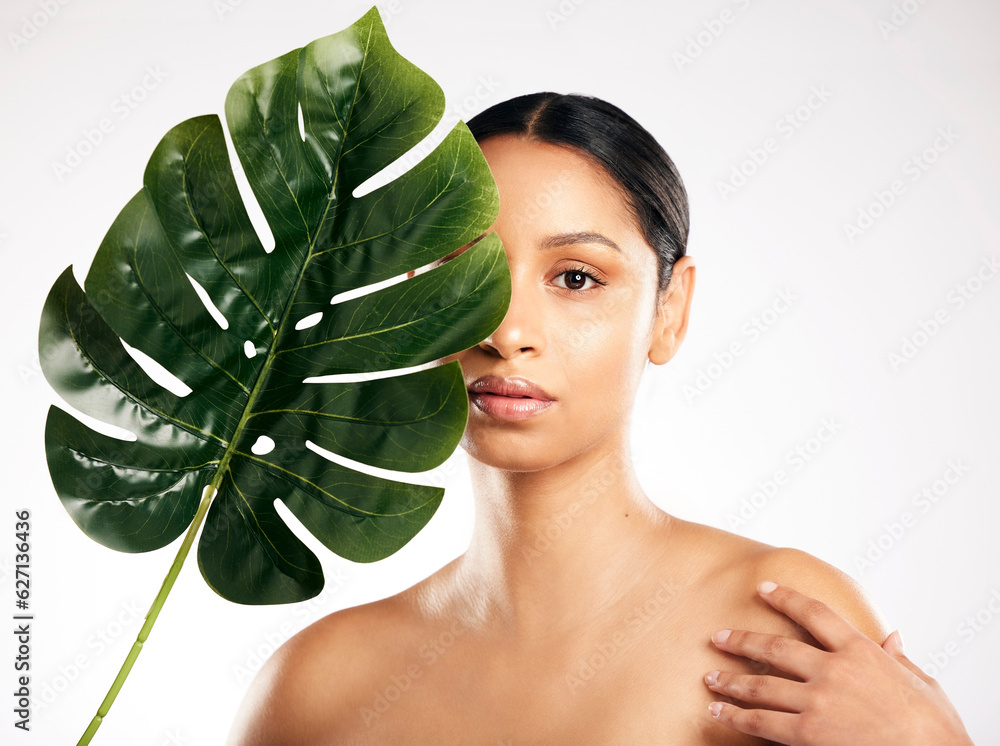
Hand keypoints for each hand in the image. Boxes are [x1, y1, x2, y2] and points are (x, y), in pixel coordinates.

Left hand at [704, 581, 973, 744]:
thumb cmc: (934, 729)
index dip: (785, 598)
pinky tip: (719, 712)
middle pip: (776, 648)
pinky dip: (737, 716)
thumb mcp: (922, 685)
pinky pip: (762, 722)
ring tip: (710, 678)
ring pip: (761, 686)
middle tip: (719, 636)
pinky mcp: (808, 734)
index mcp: (860, 651)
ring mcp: (818, 702)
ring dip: (731, 682)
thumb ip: (899, 660)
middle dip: (742, 641)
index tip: (764, 588)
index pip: (814, 614)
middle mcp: (833, 671)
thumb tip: (892, 638)